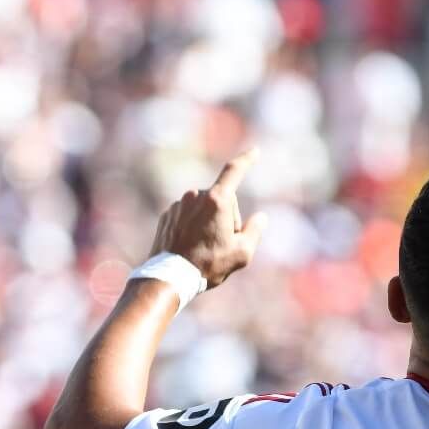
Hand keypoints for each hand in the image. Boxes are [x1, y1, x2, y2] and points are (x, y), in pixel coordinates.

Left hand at [149, 148, 267, 287]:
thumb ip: (255, 230)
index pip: (234, 171)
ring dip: (209, 223)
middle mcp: (196, 196)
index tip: (254, 151)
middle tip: (223, 244)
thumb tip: (261, 217)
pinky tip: (190, 247)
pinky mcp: (167, 215)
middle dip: (227, 217)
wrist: (170, 277)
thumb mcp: (242, 252)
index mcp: (217, 200)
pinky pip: (187, 216)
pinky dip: (193, 227)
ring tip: (204, 250)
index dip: (247, 160)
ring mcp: (179, 205)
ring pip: (203, 209)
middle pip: (222, 200)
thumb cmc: (209, 265)